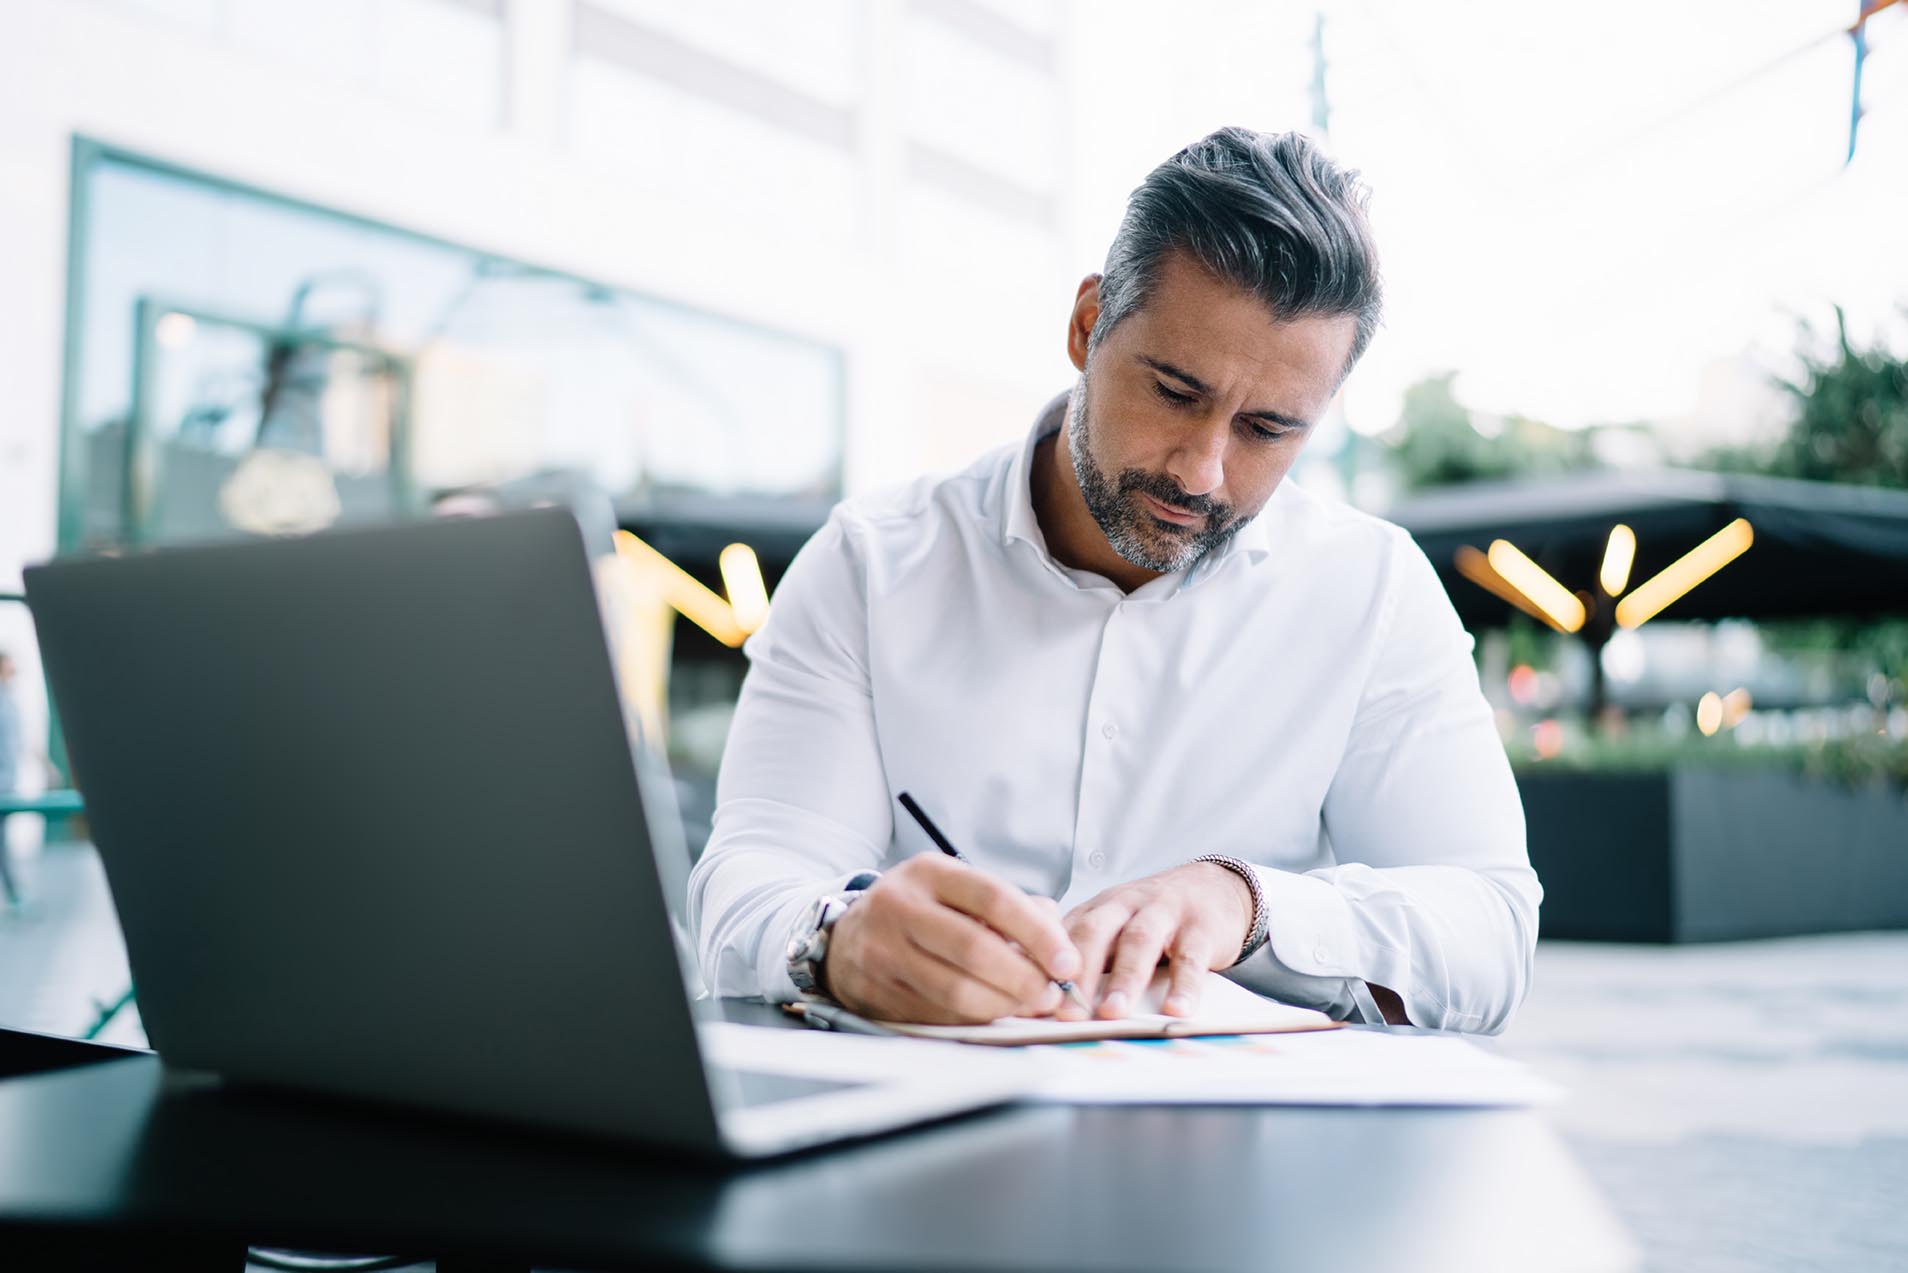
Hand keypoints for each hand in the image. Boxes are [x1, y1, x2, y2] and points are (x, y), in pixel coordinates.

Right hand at [822, 855, 1082, 1024]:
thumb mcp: (958, 891)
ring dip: (1004, 1005)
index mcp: (929, 873)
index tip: (1068, 963)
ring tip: (1028, 1006)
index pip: (993, 899)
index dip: (1038, 934)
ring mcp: (883, 952)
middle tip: (1052, 994)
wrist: (849, 936)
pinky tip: (993, 1013)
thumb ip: (1014, 911)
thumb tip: (1063, 952)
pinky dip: (975, 1020)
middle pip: (975, 948)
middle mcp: (899, 907)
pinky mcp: (876, 993)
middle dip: (1025, 978)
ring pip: (956, 991)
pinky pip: (938, 1016)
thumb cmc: (922, 912)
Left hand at [1058, 862, 1253, 1019]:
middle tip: (1066, 1012)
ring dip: (1124, 979)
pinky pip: (1190, 958)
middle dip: (1078, 973)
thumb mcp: (1114, 925)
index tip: (1031, 1001)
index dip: (1045, 965)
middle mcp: (1126, 905)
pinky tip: (1175, 1010)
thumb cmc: (1152, 917)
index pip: (1064, 933)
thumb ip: (1084, 953)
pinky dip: (1183, 986)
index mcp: (1098, 908)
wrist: (1214, 887)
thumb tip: (1040, 997)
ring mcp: (1164, 913)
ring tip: (1113, 1013)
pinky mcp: (1201, 929)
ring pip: (1139, 942)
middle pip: (1095, 932)